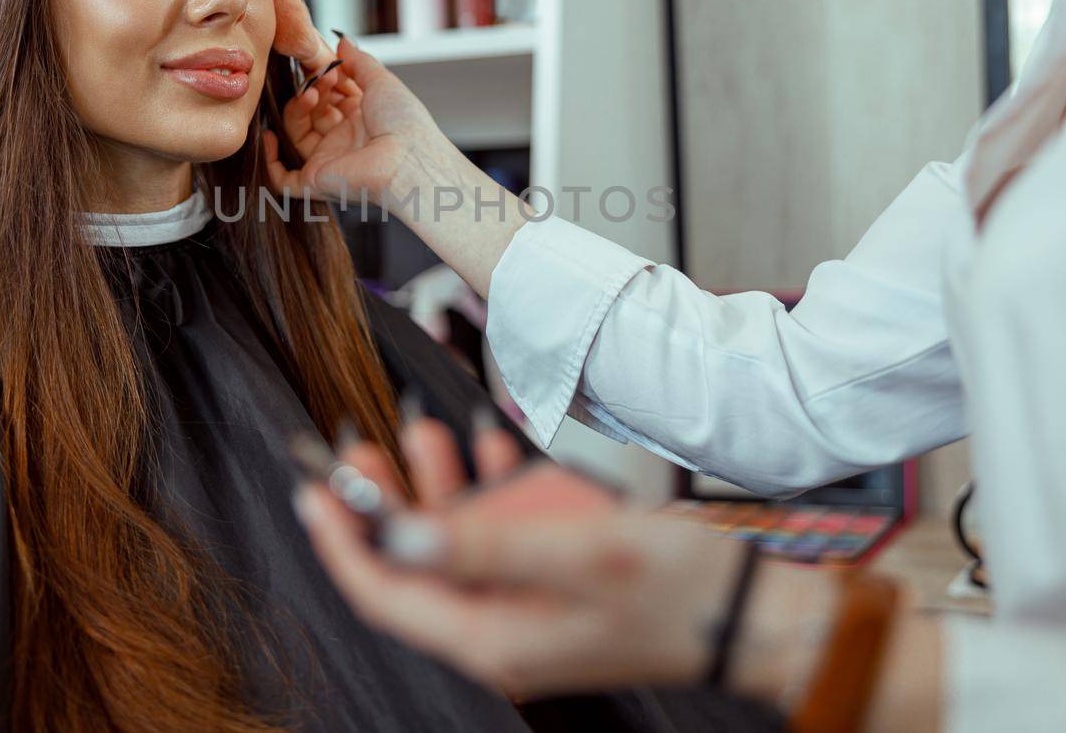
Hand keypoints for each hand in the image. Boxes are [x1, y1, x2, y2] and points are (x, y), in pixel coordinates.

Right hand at [263, 0, 449, 205]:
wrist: (409, 158)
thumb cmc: (404, 123)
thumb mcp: (382, 81)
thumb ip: (359, 61)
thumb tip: (342, 41)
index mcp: (361, 117)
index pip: (330, 93)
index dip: (320, 75)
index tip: (317, 59)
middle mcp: (344, 138)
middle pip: (311, 110)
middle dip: (310, 89)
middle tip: (317, 75)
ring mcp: (329, 160)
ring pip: (296, 133)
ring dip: (296, 109)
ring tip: (311, 93)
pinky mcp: (316, 182)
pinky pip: (282, 179)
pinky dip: (271, 160)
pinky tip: (272, 135)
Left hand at [299, 414, 842, 702]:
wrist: (753, 609)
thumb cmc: (679, 587)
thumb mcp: (581, 552)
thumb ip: (486, 543)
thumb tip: (399, 536)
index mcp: (491, 636)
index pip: (385, 593)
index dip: (341, 541)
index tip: (312, 490)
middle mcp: (498, 627)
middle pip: (410, 566)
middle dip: (380, 502)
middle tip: (356, 445)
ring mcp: (523, 604)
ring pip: (451, 544)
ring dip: (433, 487)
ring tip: (418, 430)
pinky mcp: (550, 582)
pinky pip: (497, 536)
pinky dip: (487, 491)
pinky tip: (488, 446)